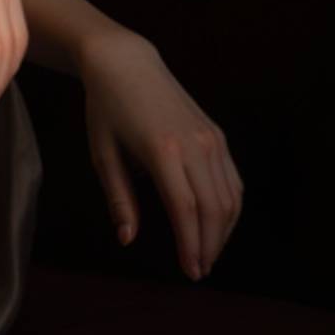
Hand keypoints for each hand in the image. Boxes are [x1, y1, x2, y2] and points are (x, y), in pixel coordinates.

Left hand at [79, 28, 245, 280]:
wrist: (127, 64)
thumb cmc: (106, 111)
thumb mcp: (102, 154)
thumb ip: (118, 198)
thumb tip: (127, 239)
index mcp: (162, 150)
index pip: (186, 208)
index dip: (190, 243)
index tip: (190, 271)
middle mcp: (194, 144)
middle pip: (214, 207)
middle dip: (209, 244)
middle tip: (199, 271)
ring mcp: (211, 138)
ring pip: (230, 196)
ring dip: (223, 230)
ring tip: (207, 254)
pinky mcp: (216, 135)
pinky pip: (232, 179)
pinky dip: (229, 207)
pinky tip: (217, 226)